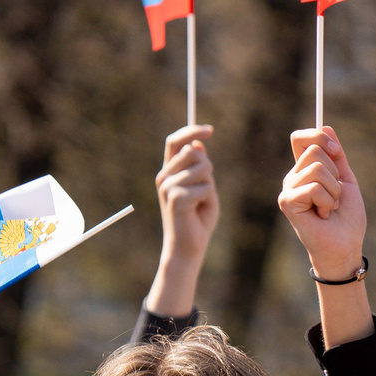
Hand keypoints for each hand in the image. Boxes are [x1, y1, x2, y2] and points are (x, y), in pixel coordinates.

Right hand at [157, 124, 220, 265]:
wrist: (188, 246)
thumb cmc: (198, 218)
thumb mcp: (204, 188)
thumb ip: (201, 168)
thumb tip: (197, 144)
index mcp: (169, 171)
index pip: (175, 141)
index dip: (191, 131)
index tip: (211, 129)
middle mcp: (164, 176)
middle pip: (194, 152)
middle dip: (208, 168)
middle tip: (205, 191)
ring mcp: (167, 186)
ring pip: (203, 169)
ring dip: (210, 186)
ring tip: (201, 203)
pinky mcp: (175, 198)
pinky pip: (205, 187)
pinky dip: (209, 198)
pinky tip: (198, 211)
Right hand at [278, 128, 366, 280]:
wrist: (346, 245)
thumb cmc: (346, 217)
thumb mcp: (346, 180)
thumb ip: (337, 156)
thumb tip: (325, 125)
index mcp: (305, 169)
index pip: (301, 138)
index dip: (319, 137)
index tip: (336, 151)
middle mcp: (293, 177)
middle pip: (314, 150)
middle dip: (335, 173)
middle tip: (334, 195)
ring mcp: (288, 189)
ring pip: (316, 168)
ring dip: (333, 190)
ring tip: (330, 207)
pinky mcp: (287, 202)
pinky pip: (314, 187)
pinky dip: (327, 201)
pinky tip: (324, 215)